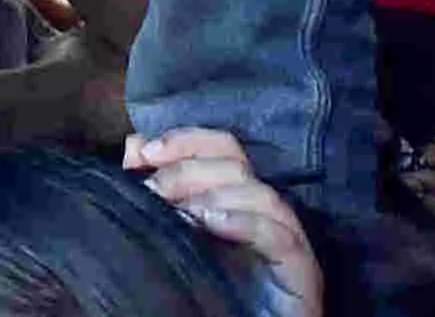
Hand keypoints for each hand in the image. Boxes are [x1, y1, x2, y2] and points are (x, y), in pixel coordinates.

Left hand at [127, 131, 320, 316]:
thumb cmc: (207, 292)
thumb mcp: (173, 234)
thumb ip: (159, 192)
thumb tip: (134, 146)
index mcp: (238, 200)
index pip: (221, 148)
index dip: (184, 141)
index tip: (143, 152)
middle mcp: (265, 214)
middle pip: (236, 165)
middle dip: (189, 168)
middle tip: (155, 190)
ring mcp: (287, 241)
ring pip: (262, 194)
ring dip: (214, 195)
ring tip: (182, 212)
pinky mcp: (301, 272)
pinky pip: (280, 237)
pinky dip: (245, 223)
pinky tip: (213, 223)